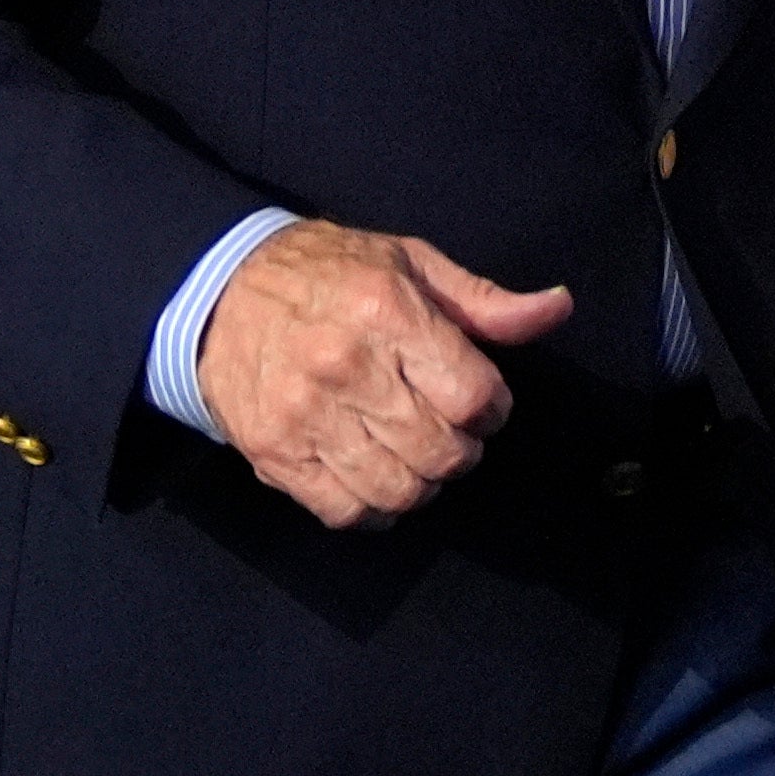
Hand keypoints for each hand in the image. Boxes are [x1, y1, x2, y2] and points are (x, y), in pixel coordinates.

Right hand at [198, 221, 570, 529]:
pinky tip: (373, 477)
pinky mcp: (274, 454)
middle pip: (440, 452)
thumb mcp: (410, 263)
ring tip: (411, 454)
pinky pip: (345, 512)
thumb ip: (485, 301)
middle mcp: (345, 366)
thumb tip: (557, 309)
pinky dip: (372, 509)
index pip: (472, 397)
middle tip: (447, 430)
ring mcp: (305, 416)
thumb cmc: (328, 274)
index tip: (480, 402)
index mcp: (387, 312)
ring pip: (398, 491)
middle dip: (460, 450)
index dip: (492, 410)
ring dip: (421, 483)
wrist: (217, 291)